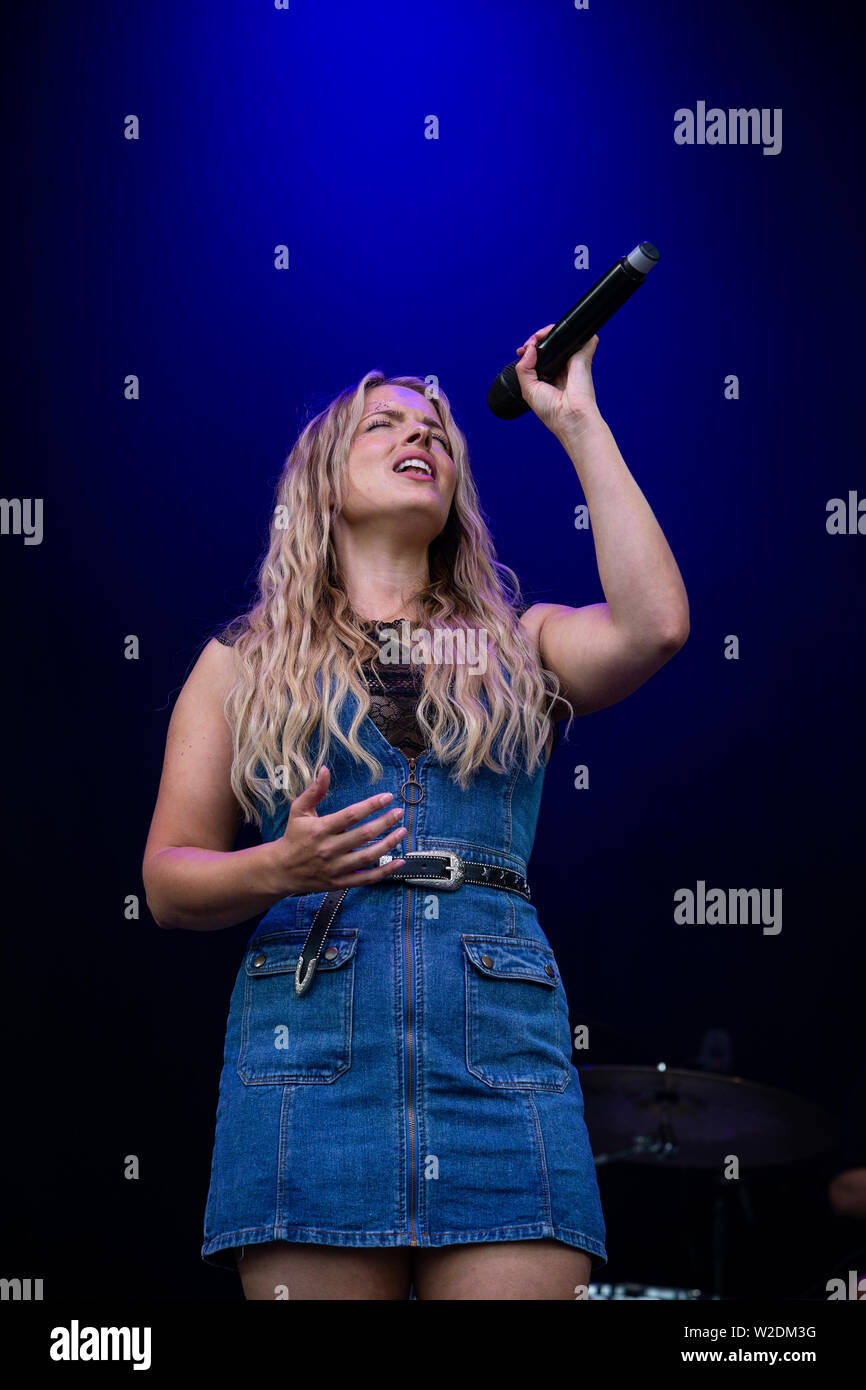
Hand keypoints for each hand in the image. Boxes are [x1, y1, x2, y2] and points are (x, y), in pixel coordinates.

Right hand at [273, 766, 407, 892]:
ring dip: (389, 844)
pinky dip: (385, 871)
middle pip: (364, 835)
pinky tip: (400, 861)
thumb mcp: (299, 811)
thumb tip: (325, 769)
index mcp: (320, 829)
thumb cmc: (293, 836)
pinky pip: (367, 878)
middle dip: (385, 822)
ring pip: (369, 856)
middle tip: (400, 813)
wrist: (282, 870)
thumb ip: (314, 791)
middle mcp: (329, 849)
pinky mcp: (340, 882)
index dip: (372, 805)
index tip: (387, 797)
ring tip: (402, 832)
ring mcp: (336, 867)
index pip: (351, 815)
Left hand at [514, 324, 599, 438]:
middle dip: (536, 339)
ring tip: (539, 337)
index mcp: (548, 376)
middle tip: (528, 345)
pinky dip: (569, 330)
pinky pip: (581, 337)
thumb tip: (531, 347)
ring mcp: (573, 361)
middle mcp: (561, 367)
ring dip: (549, 332)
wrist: (569, 416)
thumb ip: (524, 367)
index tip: (521, 350)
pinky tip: (555, 334)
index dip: (529, 349)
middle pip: (549, 344)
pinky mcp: (583, 356)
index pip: (539, 356)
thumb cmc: (551, 411)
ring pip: (562, 337)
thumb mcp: (528, 389)